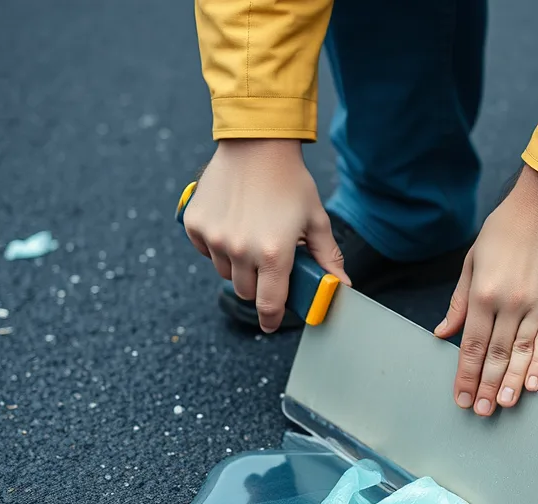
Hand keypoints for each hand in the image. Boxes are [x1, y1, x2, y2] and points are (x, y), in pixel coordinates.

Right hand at [182, 139, 349, 331]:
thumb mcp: (315, 220)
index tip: (272, 324)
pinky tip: (232, 223)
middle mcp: (241, 250)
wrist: (256, 145)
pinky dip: (217, 245)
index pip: (269, 304)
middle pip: (245, 291)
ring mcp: (215, 238)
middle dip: (258, 284)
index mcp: (274, 254)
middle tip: (268, 263)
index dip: (272, 319)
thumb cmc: (291, 182)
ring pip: (225, 272)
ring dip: (238, 265)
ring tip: (252, 237)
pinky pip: (205, 251)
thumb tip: (341, 287)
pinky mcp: (195, 225)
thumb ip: (328, 258)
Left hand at [434, 165, 537, 415]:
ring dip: (510, 383)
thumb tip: (442, 332)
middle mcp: (508, 303)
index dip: (465, 375)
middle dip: (485, 386)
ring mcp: (537, 304)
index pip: (470, 345)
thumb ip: (459, 300)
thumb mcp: (473, 260)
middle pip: (494, 355)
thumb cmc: (507, 228)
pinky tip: (533, 385)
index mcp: (482, 293)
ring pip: (521, 353)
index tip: (461, 397)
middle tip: (481, 411)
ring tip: (502, 405)